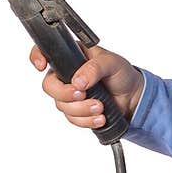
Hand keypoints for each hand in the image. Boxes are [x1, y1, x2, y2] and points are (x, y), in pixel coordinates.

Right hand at [30, 42, 144, 129]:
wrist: (133, 97)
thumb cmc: (122, 73)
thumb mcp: (112, 63)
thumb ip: (94, 68)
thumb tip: (78, 81)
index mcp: (72, 55)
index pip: (46, 52)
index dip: (38, 57)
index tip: (42, 66)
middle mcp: (67, 73)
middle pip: (49, 85)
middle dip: (65, 93)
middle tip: (83, 94)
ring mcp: (69, 93)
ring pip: (61, 105)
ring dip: (81, 109)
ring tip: (100, 106)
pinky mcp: (76, 110)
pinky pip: (71, 119)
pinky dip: (85, 120)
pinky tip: (100, 117)